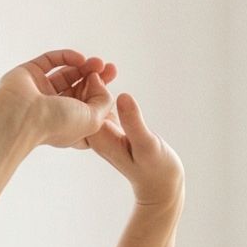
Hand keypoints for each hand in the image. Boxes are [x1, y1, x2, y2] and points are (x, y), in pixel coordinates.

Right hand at [0, 49, 121, 151]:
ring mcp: (39, 90)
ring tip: (97, 63)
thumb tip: (97, 79)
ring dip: (84, 66)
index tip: (112, 79)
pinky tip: (80, 59)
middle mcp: (52, 108)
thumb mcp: (93, 119)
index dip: (101, 91)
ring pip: (66, 74)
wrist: (22, 117)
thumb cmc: (56, 125)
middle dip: (95, 77)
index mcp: (66, 123)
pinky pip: (50, 61)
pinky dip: (66, 57)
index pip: (87, 105)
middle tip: (110, 68)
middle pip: (79, 88)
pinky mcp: (28, 74)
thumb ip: (104, 101)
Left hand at [79, 69, 183, 209]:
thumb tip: (122, 96)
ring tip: (108, 66)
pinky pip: (104, 106)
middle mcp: (96, 135)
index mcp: (99, 139)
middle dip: (90, 82)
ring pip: (94, 103)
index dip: (88, 87)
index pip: (85, 108)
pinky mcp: (112, 129)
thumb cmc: (156, 169)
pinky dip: (107, 91)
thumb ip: (133, 122)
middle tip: (100, 62)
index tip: (97, 69)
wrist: (161, 184)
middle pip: (85, 104)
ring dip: (100, 84)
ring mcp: (103, 132)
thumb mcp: (147, 144)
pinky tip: (111, 75)